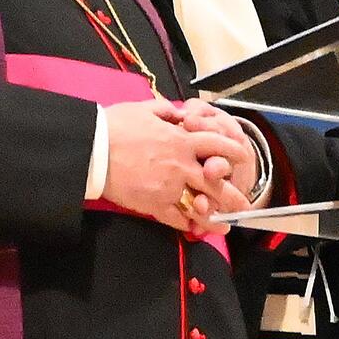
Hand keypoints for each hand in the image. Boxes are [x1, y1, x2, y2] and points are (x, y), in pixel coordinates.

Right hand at [101, 98, 250, 233]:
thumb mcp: (145, 109)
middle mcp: (181, 164)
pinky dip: (185, 224)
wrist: (93, 150)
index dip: (234, 151)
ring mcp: (169, 187)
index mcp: (182, 140)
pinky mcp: (154, 204)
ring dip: (214, 217)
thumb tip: (178, 113)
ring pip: (200, 205)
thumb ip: (166, 111)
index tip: (243, 156)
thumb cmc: (116, 126)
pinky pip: (175, 218)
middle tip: (245, 205)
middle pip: (216, 181)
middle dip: (234, 195)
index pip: (218, 144)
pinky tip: (192, 229)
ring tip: (225, 227)